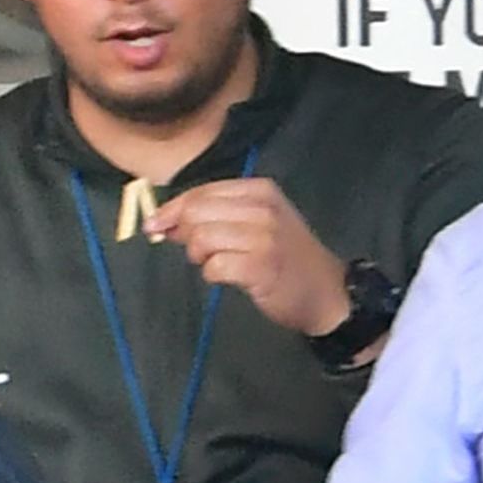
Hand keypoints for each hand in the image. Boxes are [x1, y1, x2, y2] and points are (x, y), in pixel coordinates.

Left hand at [144, 178, 349, 336]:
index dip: (172, 209)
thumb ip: (217, 216)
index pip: (201, 192)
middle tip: (194, 252)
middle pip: (196, 212)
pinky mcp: (261, 267)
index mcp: (259, 190)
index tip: (154, 225)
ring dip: (200, 256)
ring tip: (216, 263)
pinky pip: (215, 266)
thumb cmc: (288, 256)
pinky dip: (212, 274)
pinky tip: (228, 277)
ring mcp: (264, 237)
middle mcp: (262, 208)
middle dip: (183, 233)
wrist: (328, 291)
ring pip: (202, 238)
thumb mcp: (259, 222)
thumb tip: (164, 221)